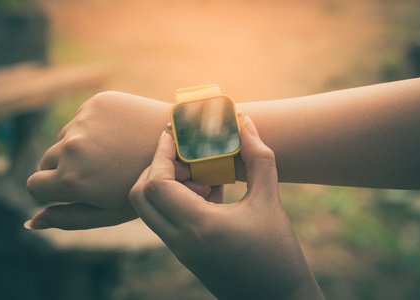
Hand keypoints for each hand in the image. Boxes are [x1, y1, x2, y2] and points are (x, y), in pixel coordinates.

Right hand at [26, 92, 171, 228]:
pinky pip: (81, 119)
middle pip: (46, 161)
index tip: (70, 190)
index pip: (34, 186)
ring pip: (64, 138)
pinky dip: (92, 127)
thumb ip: (69, 218)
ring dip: (78, 146)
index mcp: (72, 179)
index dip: (51, 191)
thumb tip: (32, 221)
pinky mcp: (97, 102)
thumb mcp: (109, 212)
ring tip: (112, 153)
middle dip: (63, 168)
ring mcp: (84, 121)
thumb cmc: (145, 183)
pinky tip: (118, 135)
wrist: (179, 143)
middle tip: (96, 172)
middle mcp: (72, 147)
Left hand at [129, 116, 323, 299]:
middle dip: (155, 168)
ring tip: (201, 176)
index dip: (160, 154)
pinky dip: (176, 201)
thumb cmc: (278, 252)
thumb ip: (258, 157)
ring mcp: (180, 250)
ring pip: (150, 210)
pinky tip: (211, 194)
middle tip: (184, 157)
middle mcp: (181, 241)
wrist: (278, 299)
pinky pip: (166, 221)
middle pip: (141, 197)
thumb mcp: (270, 201)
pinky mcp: (186, 255)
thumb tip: (245, 122)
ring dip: (166, 185)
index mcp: (199, 226)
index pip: (156, 184)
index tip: (172, 135)